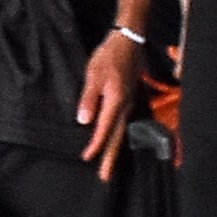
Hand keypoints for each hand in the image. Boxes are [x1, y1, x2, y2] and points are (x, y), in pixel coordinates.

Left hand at [76, 32, 147, 175]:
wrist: (128, 40)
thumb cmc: (109, 55)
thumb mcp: (93, 75)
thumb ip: (89, 99)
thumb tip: (84, 121)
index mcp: (116, 101)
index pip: (104, 129)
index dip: (95, 145)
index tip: (87, 158)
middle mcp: (126, 105)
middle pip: (118, 136)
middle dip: (111, 157)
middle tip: (105, 176)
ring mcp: (131, 102)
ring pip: (125, 131)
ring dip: (118, 149)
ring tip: (113, 164)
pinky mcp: (132, 98)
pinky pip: (128, 122)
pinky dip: (124, 135)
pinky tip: (120, 141)